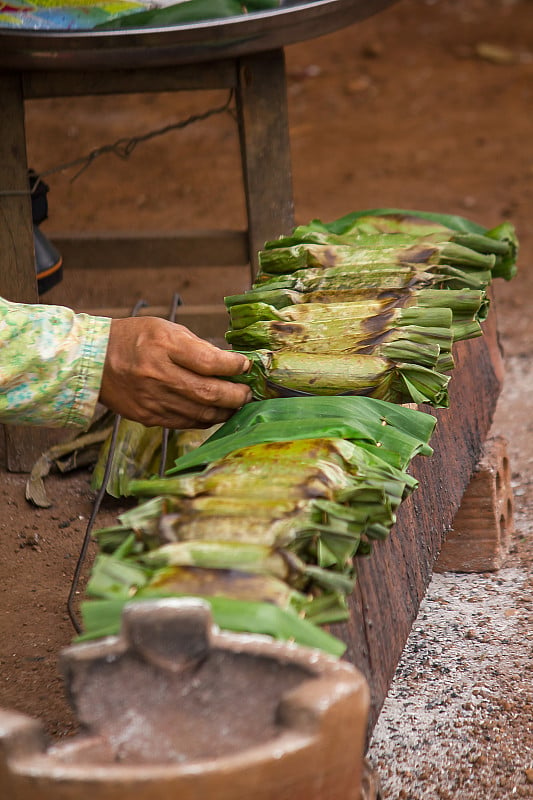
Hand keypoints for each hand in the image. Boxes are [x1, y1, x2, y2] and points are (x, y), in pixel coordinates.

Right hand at [99, 316, 251, 428]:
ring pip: (200, 414)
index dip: (234, 367)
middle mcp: (157, 374)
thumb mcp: (166, 329)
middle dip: (236, 395)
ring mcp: (152, 399)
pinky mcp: (148, 416)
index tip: (245, 366)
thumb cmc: (134, 339)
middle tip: (248, 393)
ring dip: (224, 411)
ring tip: (236, 405)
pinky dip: (204, 419)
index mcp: (163, 346)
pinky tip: (214, 412)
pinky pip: (185, 423)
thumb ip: (198, 347)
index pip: (209, 362)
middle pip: (209, 393)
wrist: (93, 360)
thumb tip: (231, 364)